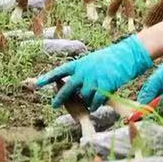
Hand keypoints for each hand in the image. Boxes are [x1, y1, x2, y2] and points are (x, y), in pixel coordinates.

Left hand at [35, 36, 152, 108]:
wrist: (125, 55)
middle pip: (67, 88)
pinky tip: (96, 106)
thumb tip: (78, 91)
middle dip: (60, 98)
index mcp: (79, 64)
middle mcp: (83, 71)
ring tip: (91, 100)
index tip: (37, 83)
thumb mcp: (92, 62)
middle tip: (54, 105)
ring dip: (86, 102)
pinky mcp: (103, 86)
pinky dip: (95, 105)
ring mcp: (93, 79)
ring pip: (84, 97)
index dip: (48, 77)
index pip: (60, 71)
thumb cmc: (110, 59)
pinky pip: (95, 102)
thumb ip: (83, 74)